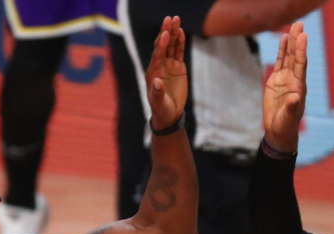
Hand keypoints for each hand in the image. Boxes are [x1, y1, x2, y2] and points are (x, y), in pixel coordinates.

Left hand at [146, 16, 187, 131]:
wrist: (169, 113)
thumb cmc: (161, 109)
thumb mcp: (159, 103)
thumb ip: (157, 93)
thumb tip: (157, 82)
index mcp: (153, 72)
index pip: (157, 55)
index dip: (160, 45)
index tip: (164, 34)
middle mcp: (159, 65)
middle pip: (162, 45)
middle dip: (165, 32)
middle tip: (169, 18)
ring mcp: (169, 65)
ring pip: (171, 46)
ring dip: (173, 33)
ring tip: (176, 19)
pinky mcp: (178, 67)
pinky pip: (178, 52)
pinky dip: (180, 42)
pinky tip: (181, 32)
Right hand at [263, 22, 307, 153]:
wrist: (279, 129)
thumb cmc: (286, 125)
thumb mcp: (289, 117)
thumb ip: (292, 107)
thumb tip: (294, 97)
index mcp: (299, 86)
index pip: (300, 65)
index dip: (301, 50)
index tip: (303, 36)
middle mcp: (294, 79)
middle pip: (296, 56)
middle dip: (297, 40)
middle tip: (299, 24)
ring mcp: (286, 78)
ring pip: (289, 56)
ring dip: (291, 42)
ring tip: (293, 26)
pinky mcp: (276, 80)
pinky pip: (280, 62)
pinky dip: (282, 50)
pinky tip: (283, 39)